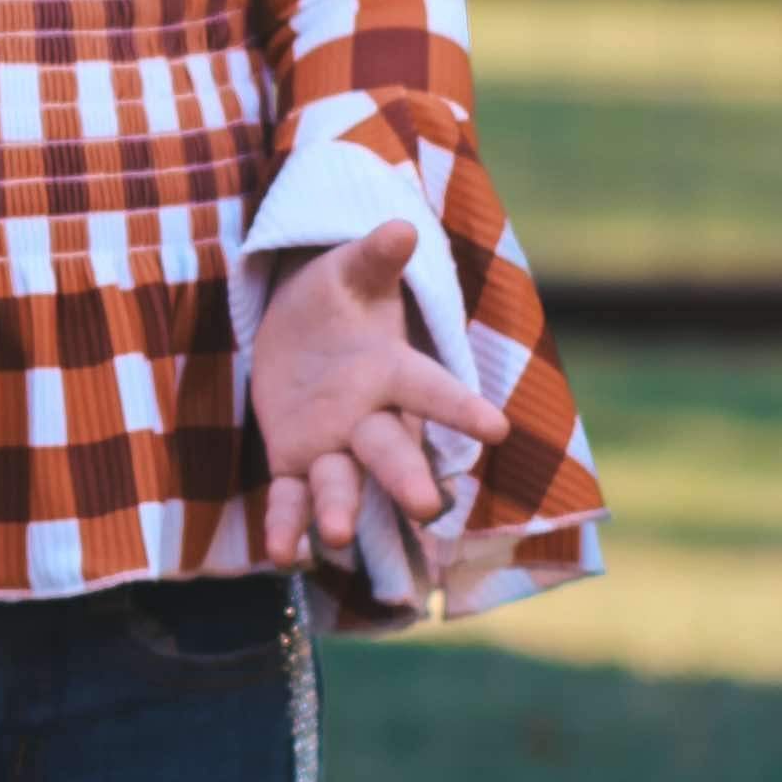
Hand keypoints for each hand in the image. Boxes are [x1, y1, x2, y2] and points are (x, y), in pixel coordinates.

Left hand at [251, 219, 508, 570]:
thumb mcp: (349, 272)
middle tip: (425, 507)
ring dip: (339, 510)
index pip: (432, 389)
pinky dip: (288, 525)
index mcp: (392, 371)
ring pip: (342, 482)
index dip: (461, 408)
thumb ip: (374, 257)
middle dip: (406, 477)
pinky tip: (283, 554)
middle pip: (393, 449)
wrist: (300, 329)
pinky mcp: (295, 462)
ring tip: (335, 537)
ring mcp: (334, 446)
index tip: (497, 428)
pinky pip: (293, 498)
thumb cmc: (336, 298)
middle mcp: (371, 418)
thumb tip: (399, 226)